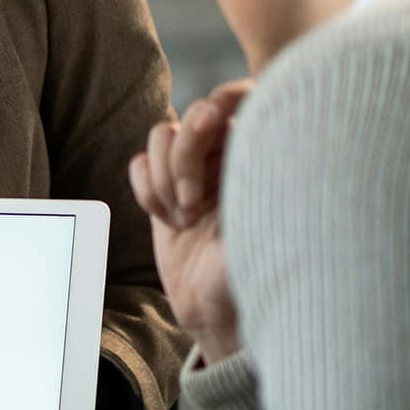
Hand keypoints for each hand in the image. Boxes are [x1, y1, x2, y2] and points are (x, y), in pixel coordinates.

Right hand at [128, 81, 250, 364]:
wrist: (217, 311)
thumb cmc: (251, 273)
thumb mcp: (266, 233)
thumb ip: (264, 190)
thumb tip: (270, 144)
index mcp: (260, 155)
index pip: (239, 98)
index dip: (220, 102)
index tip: (212, 125)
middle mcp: (227, 155)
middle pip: (194, 114)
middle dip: (185, 157)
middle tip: (193, 202)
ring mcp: (193, 170)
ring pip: (162, 135)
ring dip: (164, 178)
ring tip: (183, 218)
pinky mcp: (163, 188)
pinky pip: (139, 163)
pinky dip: (146, 189)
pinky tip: (166, 220)